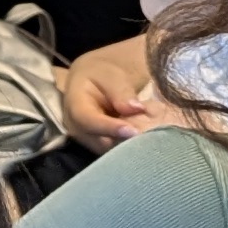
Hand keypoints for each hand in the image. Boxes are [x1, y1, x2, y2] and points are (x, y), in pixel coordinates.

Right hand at [58, 34, 180, 148]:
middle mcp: (77, 128)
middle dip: (125, 142)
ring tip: (153, 138)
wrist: (97, 81)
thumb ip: (121, 90)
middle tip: (151, 137)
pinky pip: (118, 153)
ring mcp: (88, 140)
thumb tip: (135, 108)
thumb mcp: (111, 74)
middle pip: (99, 142)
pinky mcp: (102, 147)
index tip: (132, 131)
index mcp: (74, 105)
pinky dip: (134, 148)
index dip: (109, 127)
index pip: (87, 120)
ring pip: (110, 152)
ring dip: (132, 147)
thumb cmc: (103, 75)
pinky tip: (150, 140)